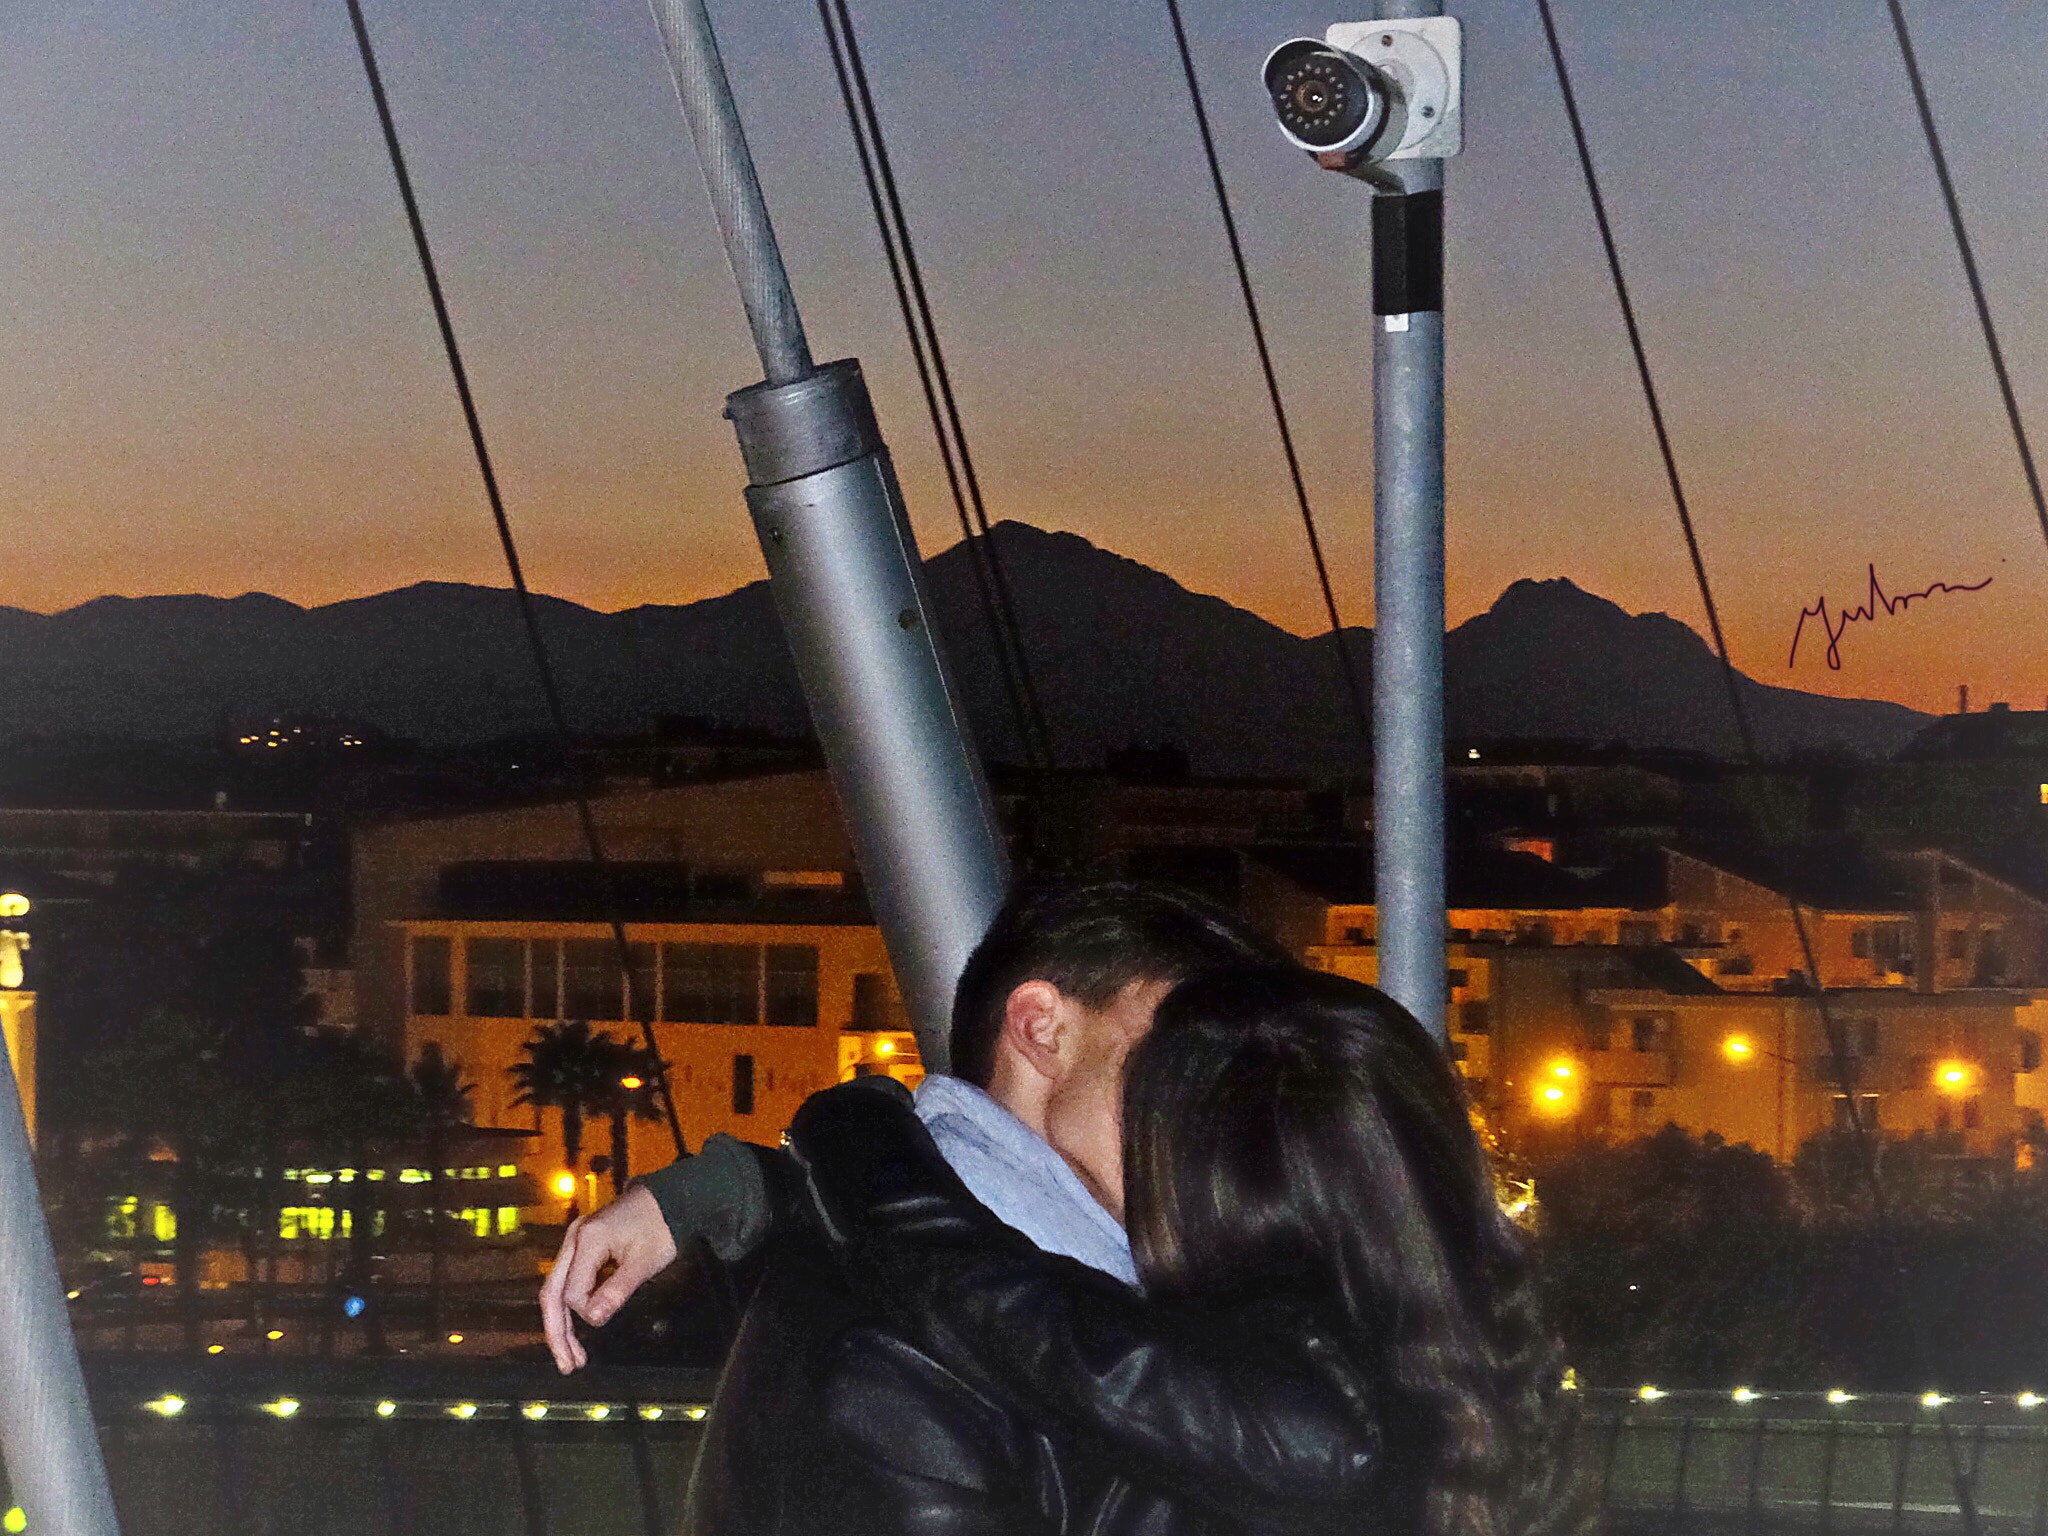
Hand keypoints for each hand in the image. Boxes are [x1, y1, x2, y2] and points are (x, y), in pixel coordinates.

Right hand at [539, 1185, 676, 1373]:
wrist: (670, 1198)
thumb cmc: (661, 1228)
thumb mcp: (645, 1261)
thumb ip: (618, 1290)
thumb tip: (594, 1320)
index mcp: (587, 1240)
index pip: (572, 1291)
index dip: (587, 1312)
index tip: (607, 1317)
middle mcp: (573, 1239)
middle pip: (552, 1293)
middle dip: (557, 1332)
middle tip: (568, 1366)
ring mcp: (575, 1241)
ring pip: (556, 1289)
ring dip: (561, 1324)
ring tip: (571, 1358)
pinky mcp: (582, 1246)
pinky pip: (568, 1280)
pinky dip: (571, 1307)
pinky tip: (576, 1329)